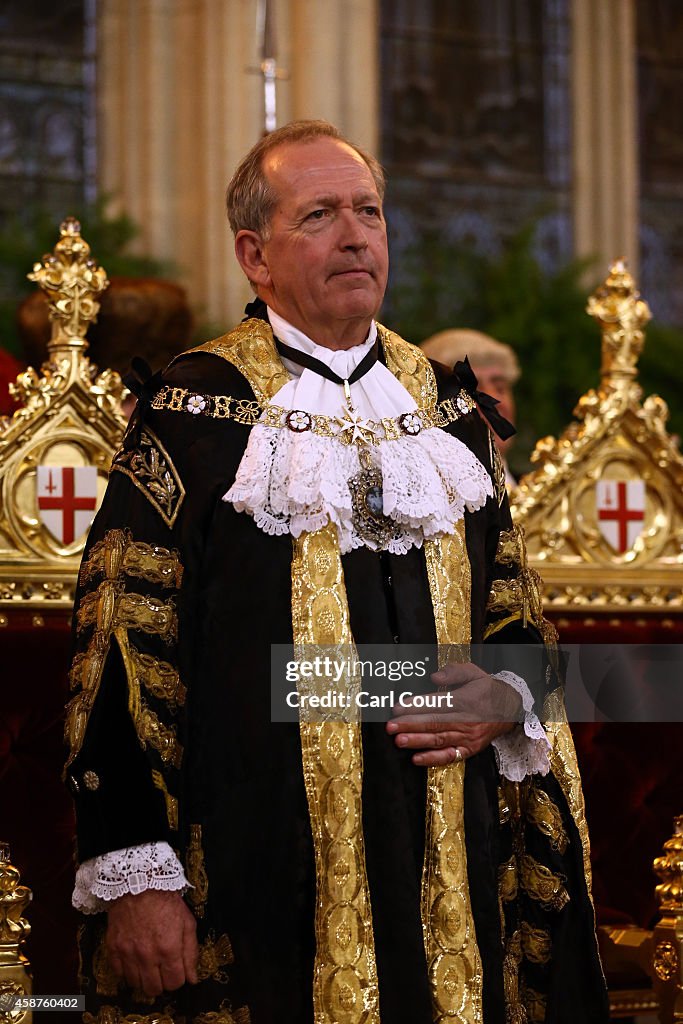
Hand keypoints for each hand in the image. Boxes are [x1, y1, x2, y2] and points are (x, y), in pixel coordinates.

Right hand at [106, 889, 198, 996]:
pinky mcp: (113, 949)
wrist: (139, 883)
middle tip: (163, 971)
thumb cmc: (166, 901)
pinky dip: (127, 971)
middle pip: (154, 989)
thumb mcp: (187, 922)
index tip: (177, 971)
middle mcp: (147, 956)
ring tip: (148, 966)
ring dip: (144, 979)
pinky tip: (134, 960)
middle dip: (162, 983)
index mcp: (169, 949)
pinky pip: (119, 974)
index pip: (175, 983)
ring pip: (136, 985)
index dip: (178, 980)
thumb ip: (191, 953)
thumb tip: (192, 979)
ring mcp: (128, 954)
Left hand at [386, 661, 521, 766]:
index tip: (396, 707)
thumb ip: (453, 672)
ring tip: (398, 741)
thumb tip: (434, 677)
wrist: (509, 708)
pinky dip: (433, 759)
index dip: (415, 706)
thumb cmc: (486, 688)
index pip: (436, 704)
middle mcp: (466, 720)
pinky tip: (416, 759)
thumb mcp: (473, 672)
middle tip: (390, 726)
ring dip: (417, 741)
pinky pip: (449, 756)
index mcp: (464, 700)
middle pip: (434, 723)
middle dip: (410, 725)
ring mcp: (468, 737)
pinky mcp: (469, 749)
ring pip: (439, 740)